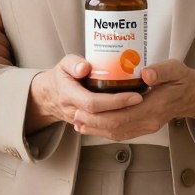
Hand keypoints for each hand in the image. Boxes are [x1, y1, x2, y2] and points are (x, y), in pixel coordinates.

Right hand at [28, 54, 142, 131]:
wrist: (49, 96)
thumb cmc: (61, 76)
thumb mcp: (64, 64)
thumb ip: (73, 63)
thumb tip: (85, 67)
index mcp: (68, 94)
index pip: (93, 103)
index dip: (115, 101)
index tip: (134, 96)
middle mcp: (74, 111)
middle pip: (102, 118)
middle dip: (125, 112)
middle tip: (145, 102)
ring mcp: (81, 121)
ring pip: (106, 128)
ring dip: (127, 121)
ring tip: (144, 109)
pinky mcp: (88, 126)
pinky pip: (106, 131)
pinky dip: (122, 126)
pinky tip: (135, 117)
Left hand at [71, 60, 194, 140]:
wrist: (193, 95)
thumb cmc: (182, 79)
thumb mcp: (176, 69)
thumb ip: (162, 71)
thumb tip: (146, 73)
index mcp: (156, 106)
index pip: (125, 115)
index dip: (103, 113)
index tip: (86, 107)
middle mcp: (150, 121)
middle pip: (117, 127)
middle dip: (94, 123)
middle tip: (75, 114)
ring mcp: (147, 126)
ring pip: (117, 133)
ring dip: (96, 129)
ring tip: (78, 121)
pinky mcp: (144, 127)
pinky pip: (122, 133)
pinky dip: (105, 130)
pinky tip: (92, 125)